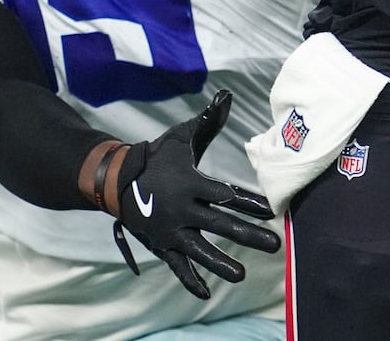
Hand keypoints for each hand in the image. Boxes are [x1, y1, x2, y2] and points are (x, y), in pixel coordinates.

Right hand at [110, 90, 280, 298]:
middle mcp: (182, 210)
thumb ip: (207, 121)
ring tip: (242, 275)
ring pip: (199, 250)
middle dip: (248, 235)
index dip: (249, 201)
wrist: (116, 180)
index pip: (225, 194)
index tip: (272, 210)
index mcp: (190, 183)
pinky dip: (189, 279)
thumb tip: (227, 96)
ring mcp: (170, 231)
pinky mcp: (161, 245)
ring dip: (220, 263)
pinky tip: (206, 293)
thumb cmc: (157, 157)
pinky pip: (176, 265)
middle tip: (274, 244)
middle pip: (220, 224)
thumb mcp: (180, 138)